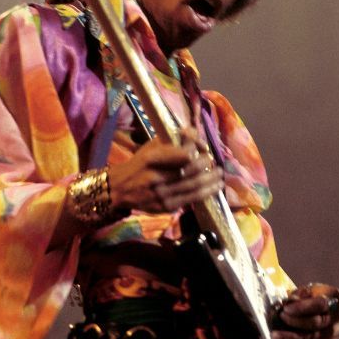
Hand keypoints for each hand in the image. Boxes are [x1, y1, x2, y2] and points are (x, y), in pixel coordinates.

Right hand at [107, 127, 222, 212]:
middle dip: (207, 164)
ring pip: (195, 186)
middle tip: (213, 161)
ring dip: (211, 180)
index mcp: (151, 159)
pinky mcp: (165, 207)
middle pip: (191, 170)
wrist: (120, 189)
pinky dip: (206, 193)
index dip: (197, 150)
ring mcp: (161, 194)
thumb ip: (171, 140)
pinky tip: (213, 187)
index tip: (203, 148)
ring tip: (219, 175)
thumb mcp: (150, 148)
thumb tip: (194, 132)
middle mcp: (156, 177)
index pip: (183, 155)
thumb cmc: (139, 164)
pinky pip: (191, 199)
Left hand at [272, 283, 338, 338]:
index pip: (321, 304)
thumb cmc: (307, 296)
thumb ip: (299, 295)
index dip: (303, 307)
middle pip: (318, 323)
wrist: (313, 307)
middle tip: (279, 320)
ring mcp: (336, 333)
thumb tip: (292, 301)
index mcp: (335, 298)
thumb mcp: (304, 290)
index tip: (286, 309)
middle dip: (296, 322)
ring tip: (276, 338)